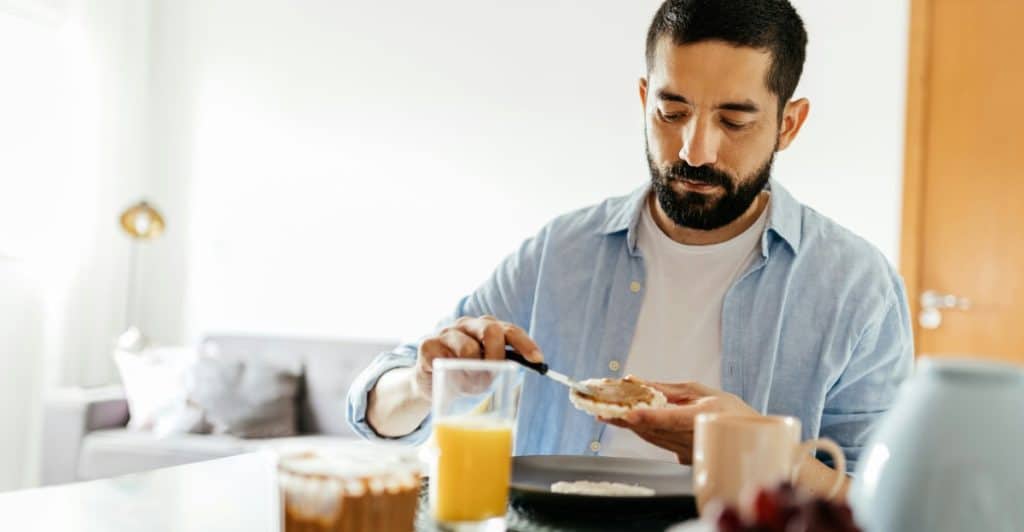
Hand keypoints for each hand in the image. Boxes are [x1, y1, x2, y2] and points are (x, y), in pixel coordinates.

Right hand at [412, 315, 542, 399]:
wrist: (430, 386)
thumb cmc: (464, 376)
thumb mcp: (487, 372)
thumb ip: (500, 368)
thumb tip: (513, 372)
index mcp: (486, 328)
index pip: (510, 330)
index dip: (525, 344)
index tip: (537, 360)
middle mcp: (467, 324)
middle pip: (490, 329)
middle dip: (497, 356)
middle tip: (493, 376)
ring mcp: (446, 332)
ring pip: (468, 348)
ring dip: (473, 373)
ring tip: (469, 385)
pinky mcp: (428, 344)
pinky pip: (446, 360)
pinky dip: (453, 376)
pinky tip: (450, 380)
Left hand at [601, 377, 757, 463]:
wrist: (748, 439)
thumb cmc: (728, 409)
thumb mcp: (701, 390)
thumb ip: (668, 389)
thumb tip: (638, 382)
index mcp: (704, 417)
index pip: (673, 419)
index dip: (650, 417)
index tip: (630, 414)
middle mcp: (695, 437)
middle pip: (653, 430)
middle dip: (625, 418)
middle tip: (601, 409)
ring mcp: (688, 452)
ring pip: (651, 438)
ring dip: (627, 425)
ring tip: (605, 413)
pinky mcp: (683, 458)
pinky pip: (657, 442)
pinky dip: (641, 431)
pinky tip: (625, 422)